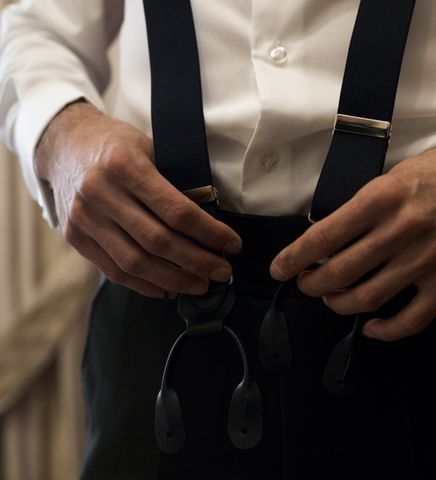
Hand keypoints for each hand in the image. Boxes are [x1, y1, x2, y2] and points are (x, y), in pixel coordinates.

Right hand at [35, 100, 241, 298]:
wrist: (64, 143)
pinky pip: (113, 270)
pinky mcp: (75, 237)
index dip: (210, 233)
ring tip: (201, 285)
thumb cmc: (117, 145)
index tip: (233, 245)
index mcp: (125, 166)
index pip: (176, 211)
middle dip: (197, 262)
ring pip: (135, 262)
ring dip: (174, 279)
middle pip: (158, 241)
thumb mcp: (151, 149)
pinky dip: (144, 284)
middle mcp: (100, 193)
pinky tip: (169, 288)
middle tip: (222, 272)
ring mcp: (83, 218)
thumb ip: (176, 183)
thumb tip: (211, 220)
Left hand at [270, 125, 435, 340]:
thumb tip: (329, 235)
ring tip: (333, 300)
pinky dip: (385, 331)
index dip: (293, 258)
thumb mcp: (396, 175)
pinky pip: (411, 320)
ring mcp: (428, 259)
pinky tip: (372, 327)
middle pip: (339, 272)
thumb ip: (364, 205)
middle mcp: (401, 229)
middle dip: (312, 285)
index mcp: (382, 198)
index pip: (322, 236)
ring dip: (340, 305)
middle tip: (306, 284)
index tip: (279, 269)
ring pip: (368, 298)